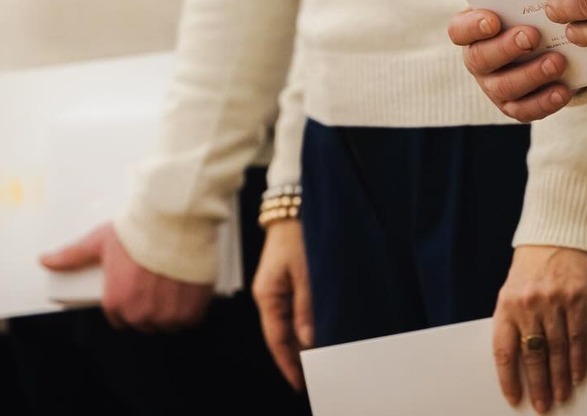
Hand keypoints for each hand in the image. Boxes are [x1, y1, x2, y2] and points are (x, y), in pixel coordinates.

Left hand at [41, 223, 212, 331]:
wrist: (175, 218)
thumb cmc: (138, 228)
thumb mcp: (100, 241)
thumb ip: (72, 255)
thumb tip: (45, 260)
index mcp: (116, 301)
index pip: (118, 318)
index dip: (127, 302)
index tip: (136, 288)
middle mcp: (140, 313)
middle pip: (144, 322)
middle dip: (149, 307)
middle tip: (155, 283)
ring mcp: (167, 313)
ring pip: (167, 323)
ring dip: (170, 310)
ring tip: (172, 286)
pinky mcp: (192, 309)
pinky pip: (190, 320)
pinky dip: (191, 309)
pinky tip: (188, 291)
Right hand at [252, 219, 313, 390]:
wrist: (295, 203)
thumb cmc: (300, 231)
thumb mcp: (307, 272)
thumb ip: (307, 307)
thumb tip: (307, 340)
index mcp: (267, 295)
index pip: (276, 339)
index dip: (289, 363)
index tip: (301, 383)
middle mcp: (268, 294)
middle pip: (280, 335)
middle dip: (296, 358)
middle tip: (316, 376)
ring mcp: (276, 287)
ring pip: (287, 324)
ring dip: (301, 342)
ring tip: (319, 360)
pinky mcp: (286, 278)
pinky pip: (292, 310)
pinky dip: (303, 325)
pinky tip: (315, 333)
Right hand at [447, 9, 571, 122]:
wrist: (544, 44)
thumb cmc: (526, 15)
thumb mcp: (520, 1)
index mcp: (471, 31)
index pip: (459, 30)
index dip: (472, 27)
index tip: (494, 20)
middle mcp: (477, 60)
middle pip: (480, 59)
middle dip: (506, 48)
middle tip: (532, 36)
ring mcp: (492, 86)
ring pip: (504, 87)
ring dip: (531, 74)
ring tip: (557, 62)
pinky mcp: (512, 106)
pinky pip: (524, 110)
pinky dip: (544, 102)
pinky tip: (563, 91)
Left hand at [492, 246, 586, 413]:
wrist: (556, 234)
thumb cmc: (532, 265)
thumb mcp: (512, 290)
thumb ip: (514, 321)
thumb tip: (520, 361)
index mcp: (506, 305)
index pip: (504, 350)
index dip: (508, 378)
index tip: (514, 398)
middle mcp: (528, 305)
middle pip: (533, 355)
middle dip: (538, 384)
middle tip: (543, 405)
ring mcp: (553, 302)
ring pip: (556, 349)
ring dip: (560, 377)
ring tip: (562, 395)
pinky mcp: (577, 298)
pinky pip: (578, 336)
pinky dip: (578, 359)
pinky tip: (578, 374)